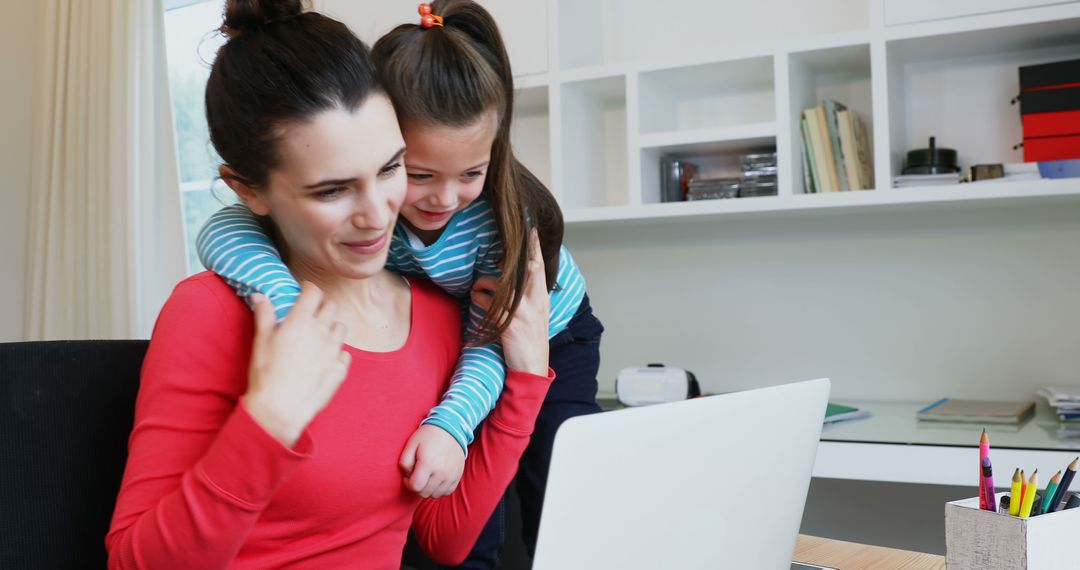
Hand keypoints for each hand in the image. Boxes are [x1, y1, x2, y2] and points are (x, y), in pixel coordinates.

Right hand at [242, 282, 350, 447]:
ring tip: (320, 336)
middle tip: (312, 313)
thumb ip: (264, 315)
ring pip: (341, 328)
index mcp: (301, 321)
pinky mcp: (341, 368)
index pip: (314, 292)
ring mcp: (334, 350)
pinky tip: (325, 359)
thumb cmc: (266, 374)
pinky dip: (337, 352)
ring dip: (332, 327)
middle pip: (331, 306)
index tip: (305, 291)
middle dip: (322, 305)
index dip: (309, 289)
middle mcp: (322, 331)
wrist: (281, 409)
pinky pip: (345, 353)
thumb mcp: (261, 341)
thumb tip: (260, 296)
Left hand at [398, 425, 465, 497]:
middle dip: (417, 487)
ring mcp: (451, 475)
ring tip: (426, 477)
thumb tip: (408, 476)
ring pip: (435, 495)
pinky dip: (439, 489)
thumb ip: (404, 463)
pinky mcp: (458, 476)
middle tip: (416, 475)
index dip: (408, 484)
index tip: (408, 475)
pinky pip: (447, 492)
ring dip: (428, 489)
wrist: (451, 429)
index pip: (415, 487)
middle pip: (424, 493)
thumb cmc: (428, 436)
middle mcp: (441, 472)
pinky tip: (436, 479)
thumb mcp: (411, 444)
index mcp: (428, 463)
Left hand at [472, 229, 549, 374]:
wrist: (531, 367)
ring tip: (479, 288)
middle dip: (512, 257)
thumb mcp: (538, 314)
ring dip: (484, 282)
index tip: (531, 229)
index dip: (535, 248)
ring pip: (501, 284)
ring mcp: (522, 312)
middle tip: (500, 251)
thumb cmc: (532, 339)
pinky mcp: (508, 323)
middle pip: (526, 269)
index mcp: (542, 298)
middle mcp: (535, 302)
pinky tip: (477, 300)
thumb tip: (520, 275)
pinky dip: (478, 298)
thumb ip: (531, 294)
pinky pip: (488, 302)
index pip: (539, 267)